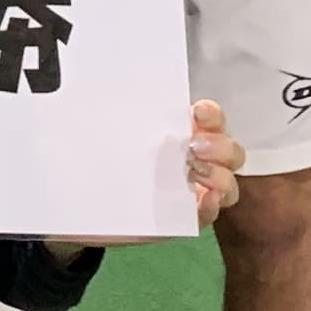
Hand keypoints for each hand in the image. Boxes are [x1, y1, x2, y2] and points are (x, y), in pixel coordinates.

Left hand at [44, 100, 250, 256]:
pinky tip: (201, 201)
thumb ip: (109, 114)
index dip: (211, 113)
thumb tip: (88, 90)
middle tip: (193, 148)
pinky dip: (211, 206)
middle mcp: (194, 159)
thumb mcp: (101, 132)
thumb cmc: (97, 160)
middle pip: (230, 150)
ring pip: (228, 182)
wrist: (80, 204)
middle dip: (220, 145)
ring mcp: (193, 191)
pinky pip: (210, 214)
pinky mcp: (184, 220)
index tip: (196, 112)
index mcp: (179, 132)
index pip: (211, 118)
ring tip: (195, 174)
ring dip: (219, 176)